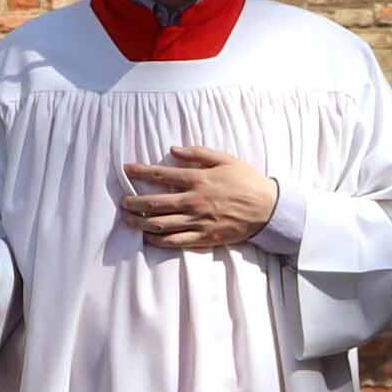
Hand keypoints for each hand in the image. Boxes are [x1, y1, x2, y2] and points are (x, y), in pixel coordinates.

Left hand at [123, 145, 281, 252]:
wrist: (270, 209)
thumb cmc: (247, 181)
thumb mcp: (226, 160)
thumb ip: (199, 154)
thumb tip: (173, 149)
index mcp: (198, 180)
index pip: (161, 175)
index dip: (140, 171)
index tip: (126, 169)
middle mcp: (194, 202)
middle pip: (154, 203)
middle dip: (133, 202)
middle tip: (122, 201)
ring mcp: (198, 221)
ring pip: (161, 224)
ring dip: (140, 222)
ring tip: (127, 219)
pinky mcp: (204, 237)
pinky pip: (176, 241)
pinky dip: (158, 240)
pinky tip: (148, 238)